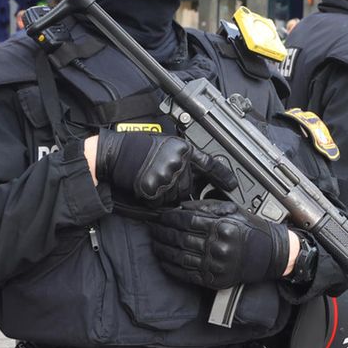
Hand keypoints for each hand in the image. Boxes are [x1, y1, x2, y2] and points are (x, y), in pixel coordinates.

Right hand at [91, 131, 236, 205]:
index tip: (233, 185)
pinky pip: (162, 203)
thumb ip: (184, 158)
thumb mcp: (166, 145)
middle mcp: (179, 162)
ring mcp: (168, 176)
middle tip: (161, 176)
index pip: (211, 165)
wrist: (113, 153)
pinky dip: (154, 199)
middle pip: (189, 187)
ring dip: (166, 194)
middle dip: (178, 187)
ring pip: (176, 197)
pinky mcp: (156, 188)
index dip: (224, 176)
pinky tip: (145, 185)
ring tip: (151, 178)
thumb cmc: (136, 148)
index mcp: (184, 149)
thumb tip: (199, 175)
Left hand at [150, 199, 289, 288]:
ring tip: (154, 243)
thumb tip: (181, 207)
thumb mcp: (233, 210)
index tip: (160, 216)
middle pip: (181, 239)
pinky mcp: (215, 280)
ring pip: (181, 257)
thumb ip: (207, 207)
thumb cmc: (252, 230)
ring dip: (163, 250)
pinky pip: (187, 274)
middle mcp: (219, 247)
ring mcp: (216, 265)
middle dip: (162, 232)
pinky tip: (163, 260)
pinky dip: (172, 267)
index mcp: (223, 227)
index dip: (170, 218)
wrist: (272, 255)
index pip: (188, 221)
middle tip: (152, 228)